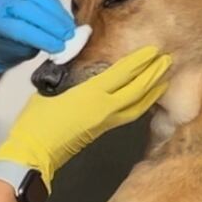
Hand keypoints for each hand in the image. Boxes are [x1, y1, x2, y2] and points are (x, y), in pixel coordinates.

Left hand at [0, 0, 73, 74]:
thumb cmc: (9, 49)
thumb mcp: (19, 53)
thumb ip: (36, 45)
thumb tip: (61, 43)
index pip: (19, 28)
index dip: (41, 37)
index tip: (59, 47)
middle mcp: (0, 3)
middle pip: (28, 8)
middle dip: (52, 23)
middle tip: (68, 36)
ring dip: (57, 13)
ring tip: (70, 28)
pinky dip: (57, 6)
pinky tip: (65, 19)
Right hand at [0, 45, 171, 188]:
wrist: (34, 151)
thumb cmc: (37, 120)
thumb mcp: (53, 89)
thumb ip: (73, 77)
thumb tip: (84, 67)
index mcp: (92, 95)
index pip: (123, 74)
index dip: (140, 61)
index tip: (153, 49)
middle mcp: (104, 109)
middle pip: (138, 90)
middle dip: (153, 75)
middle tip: (167, 60)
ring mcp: (105, 122)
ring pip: (137, 106)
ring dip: (152, 91)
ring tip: (163, 79)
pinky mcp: (103, 130)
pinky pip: (129, 114)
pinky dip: (141, 103)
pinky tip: (144, 98)